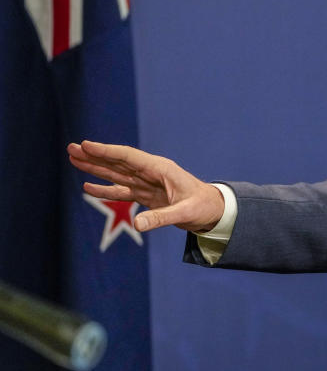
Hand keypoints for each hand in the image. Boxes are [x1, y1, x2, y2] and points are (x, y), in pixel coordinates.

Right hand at [67, 141, 224, 232]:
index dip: (107, 151)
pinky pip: (121, 191)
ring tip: (74, 160)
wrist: (213, 210)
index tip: (86, 145)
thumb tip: (137, 226)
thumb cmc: (203, 206)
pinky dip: (105, 189)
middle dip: (94, 155)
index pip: (128, 157)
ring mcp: (147, 183)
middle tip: (71, 147)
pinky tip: (88, 187)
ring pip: (116, 174)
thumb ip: (161, 218)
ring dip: (95, 168)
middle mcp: (151, 173)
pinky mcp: (146, 195)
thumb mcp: (185, 212)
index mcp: (161, 169)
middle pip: (118, 162)